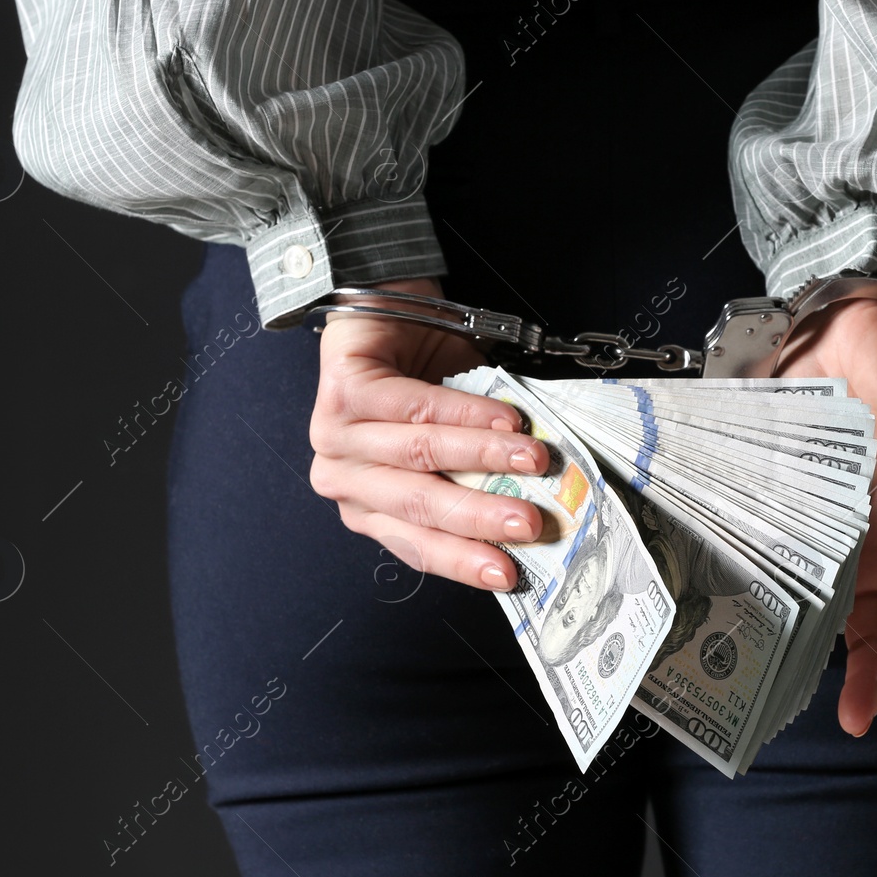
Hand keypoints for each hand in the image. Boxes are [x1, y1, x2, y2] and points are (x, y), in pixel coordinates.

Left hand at [308, 278, 549, 590]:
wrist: (389, 303)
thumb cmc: (427, 374)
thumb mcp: (458, 438)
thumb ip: (483, 473)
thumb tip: (542, 505)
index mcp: (369, 504)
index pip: (416, 543)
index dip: (464, 560)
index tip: (510, 573)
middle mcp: (344, 477)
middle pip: (418, 504)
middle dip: (480, 518)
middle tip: (531, 523)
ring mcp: (334, 436)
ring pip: (421, 455)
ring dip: (486, 458)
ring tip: (534, 460)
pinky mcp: (340, 391)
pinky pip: (416, 408)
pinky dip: (468, 414)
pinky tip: (506, 419)